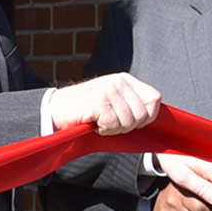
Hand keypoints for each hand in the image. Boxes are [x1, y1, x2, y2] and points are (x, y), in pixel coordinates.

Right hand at [48, 73, 162, 134]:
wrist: (56, 111)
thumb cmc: (85, 110)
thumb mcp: (112, 100)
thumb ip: (131, 103)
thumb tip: (152, 115)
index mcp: (125, 79)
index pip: (155, 98)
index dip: (148, 116)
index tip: (133, 122)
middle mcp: (118, 82)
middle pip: (143, 114)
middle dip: (129, 126)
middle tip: (111, 123)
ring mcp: (108, 90)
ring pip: (129, 122)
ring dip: (115, 129)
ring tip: (100, 122)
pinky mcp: (98, 101)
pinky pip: (113, 125)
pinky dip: (104, 130)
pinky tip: (94, 123)